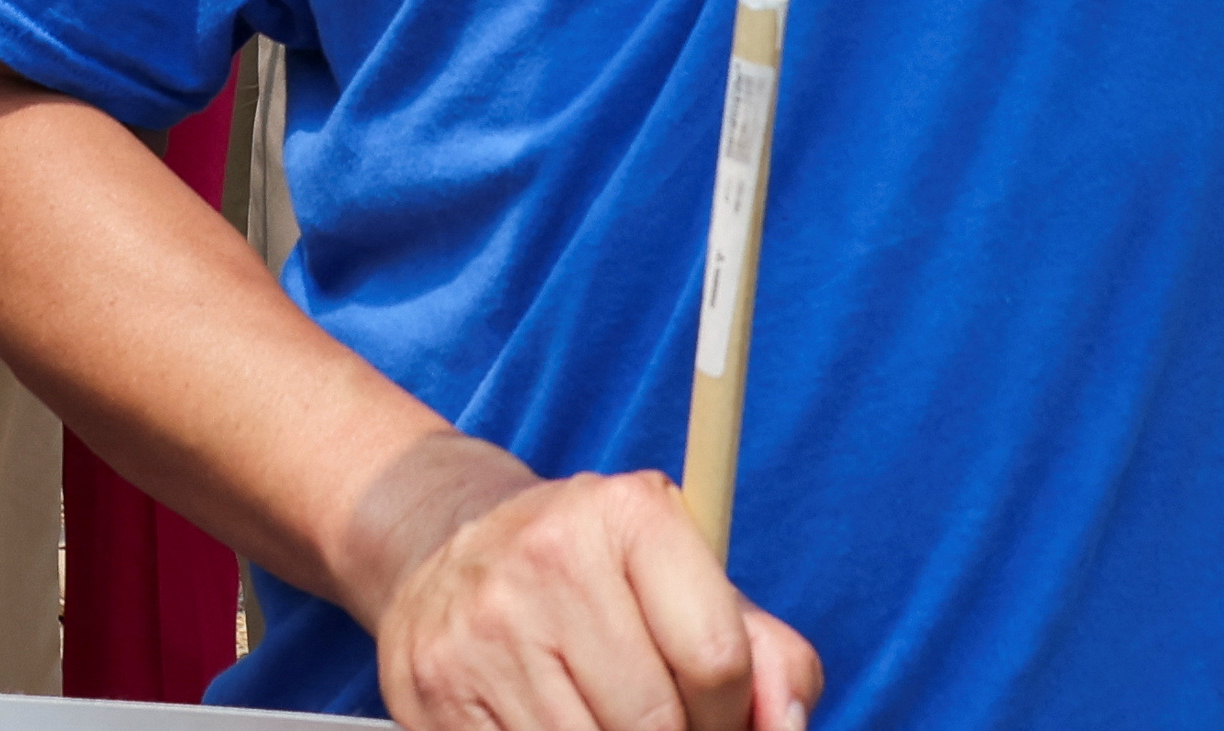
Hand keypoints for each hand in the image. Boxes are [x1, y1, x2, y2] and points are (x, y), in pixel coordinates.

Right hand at [352, 451, 822, 730]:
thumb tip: (785, 727)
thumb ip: (767, 654)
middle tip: (665, 724)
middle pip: (656, 722)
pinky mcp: (438, 687)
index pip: (718, 657)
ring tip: (607, 720)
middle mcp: (549, 556)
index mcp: (630, 513)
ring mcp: (485, 625)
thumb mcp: (691, 580)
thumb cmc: (598, 575)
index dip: (733, 713)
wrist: (449, 545)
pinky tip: (554, 724)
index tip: (719, 713)